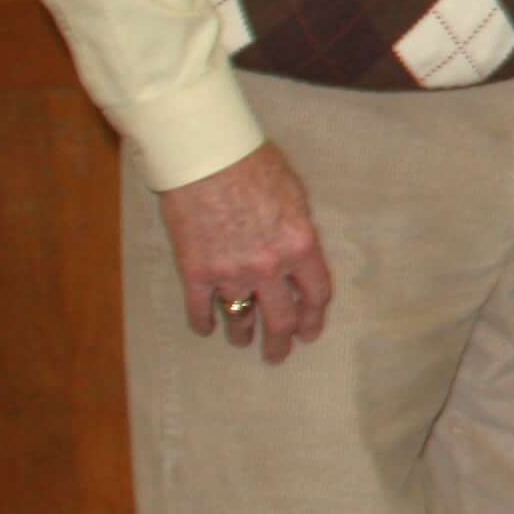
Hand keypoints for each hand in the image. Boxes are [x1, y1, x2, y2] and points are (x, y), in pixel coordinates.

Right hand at [156, 142, 334, 363]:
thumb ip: (298, 230)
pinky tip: (205, 328)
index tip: (310, 332)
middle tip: (278, 354)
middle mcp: (270, 268)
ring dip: (242, 334)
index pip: (316, 294)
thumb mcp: (295, 195)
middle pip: (281, 319)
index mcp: (301, 247)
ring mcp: (231, 273)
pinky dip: (203, 322)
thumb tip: (299, 251)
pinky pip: (200, 308)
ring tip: (242, 341)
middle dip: (281, 341)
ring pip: (240, 317)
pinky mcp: (196, 272)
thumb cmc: (255, 166)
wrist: (206, 159)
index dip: (314, 317)